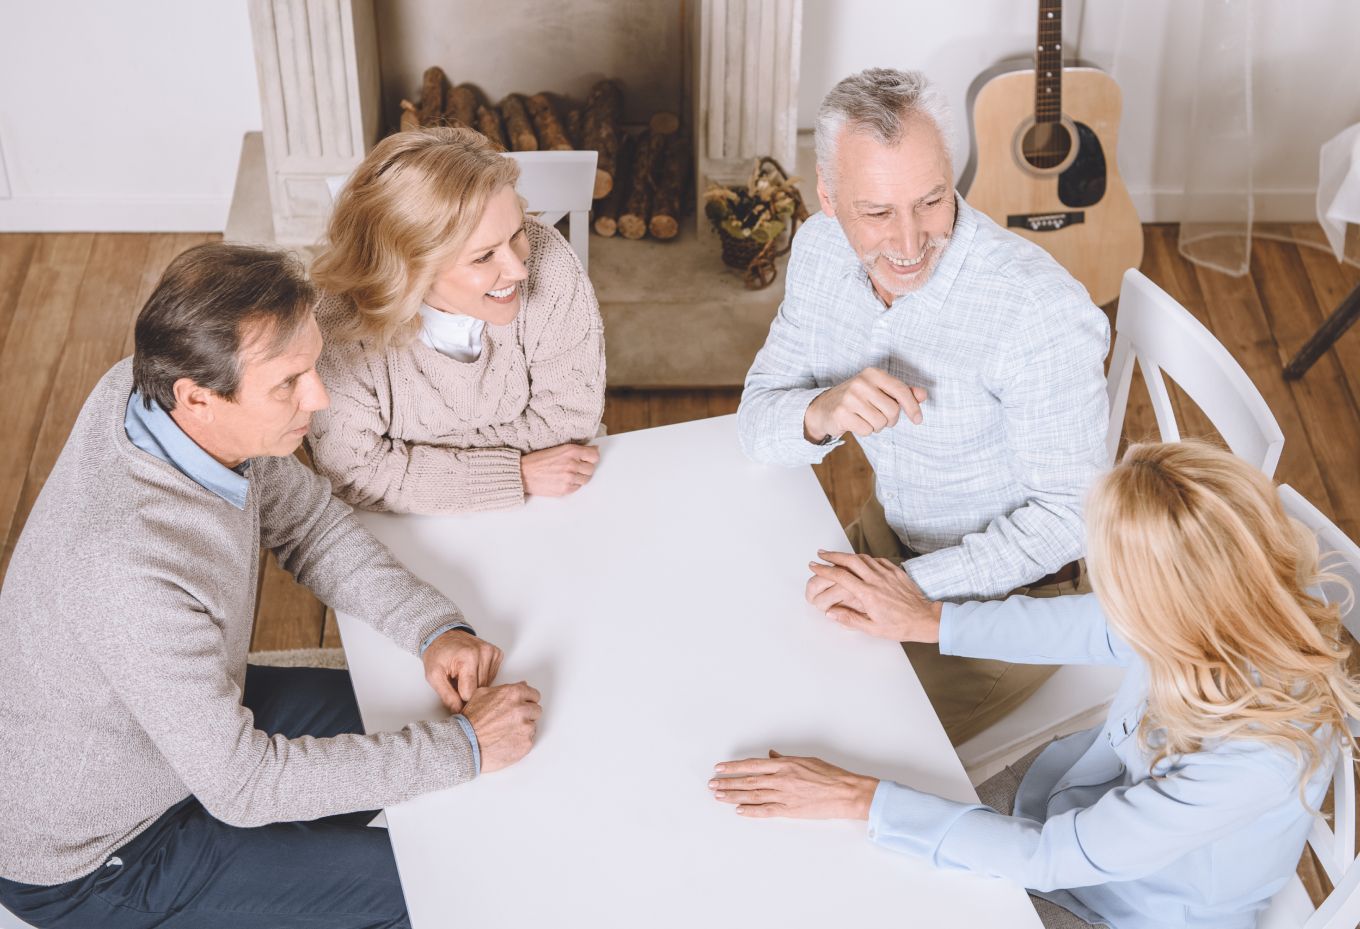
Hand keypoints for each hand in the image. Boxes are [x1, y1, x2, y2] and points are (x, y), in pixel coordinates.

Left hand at [422, 629, 502, 712]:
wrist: (443, 636)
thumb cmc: (438, 654)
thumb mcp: (433, 676)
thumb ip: (446, 695)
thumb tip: (458, 711)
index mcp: (468, 658)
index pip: (470, 693)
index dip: (460, 699)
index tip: (453, 696)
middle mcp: (484, 653)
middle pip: (480, 690)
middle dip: (467, 692)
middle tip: (456, 684)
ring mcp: (492, 652)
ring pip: (488, 685)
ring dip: (475, 685)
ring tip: (463, 676)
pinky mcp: (497, 653)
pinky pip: (492, 676)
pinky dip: (482, 677)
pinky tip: (472, 671)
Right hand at [462, 682, 541, 772]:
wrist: (464, 744)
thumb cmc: (470, 721)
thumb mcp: (482, 695)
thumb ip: (504, 689)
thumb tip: (522, 685)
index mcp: (514, 694)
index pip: (534, 695)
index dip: (527, 701)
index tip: (522, 706)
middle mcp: (522, 709)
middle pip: (536, 710)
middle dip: (526, 715)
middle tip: (511, 721)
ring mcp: (525, 728)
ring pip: (532, 726)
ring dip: (522, 729)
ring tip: (505, 733)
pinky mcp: (526, 744)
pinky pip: (528, 741)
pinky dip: (520, 742)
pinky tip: (506, 742)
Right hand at [521, 443, 599, 496]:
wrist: (523, 474)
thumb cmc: (538, 460)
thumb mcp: (559, 449)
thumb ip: (577, 449)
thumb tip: (595, 449)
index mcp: (571, 451)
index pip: (595, 456)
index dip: (592, 457)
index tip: (588, 458)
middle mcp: (572, 464)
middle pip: (591, 469)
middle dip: (585, 468)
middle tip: (576, 467)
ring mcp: (569, 478)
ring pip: (586, 479)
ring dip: (580, 477)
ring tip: (568, 474)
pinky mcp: (565, 489)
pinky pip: (577, 488)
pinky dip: (573, 485)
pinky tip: (563, 480)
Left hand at [709, 750, 877, 819]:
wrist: (846, 792)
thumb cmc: (830, 775)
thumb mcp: (806, 760)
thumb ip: (785, 759)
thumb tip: (771, 755)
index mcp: (785, 764)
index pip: (752, 765)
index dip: (733, 767)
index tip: (719, 768)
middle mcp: (781, 779)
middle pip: (748, 781)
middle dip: (727, 783)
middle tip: (712, 785)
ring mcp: (784, 796)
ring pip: (753, 795)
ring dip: (734, 796)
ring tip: (719, 797)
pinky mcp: (790, 811)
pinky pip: (766, 811)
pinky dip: (751, 811)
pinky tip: (739, 811)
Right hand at [803, 367, 927, 443]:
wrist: (823, 408)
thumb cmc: (857, 399)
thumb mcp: (879, 391)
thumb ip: (902, 392)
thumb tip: (923, 395)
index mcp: (872, 374)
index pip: (900, 390)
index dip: (912, 407)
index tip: (918, 419)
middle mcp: (861, 382)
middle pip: (892, 410)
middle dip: (890, 419)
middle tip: (880, 417)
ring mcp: (850, 398)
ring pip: (880, 422)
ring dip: (877, 426)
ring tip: (866, 418)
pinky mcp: (841, 413)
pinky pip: (867, 430)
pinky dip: (865, 431)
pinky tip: (856, 423)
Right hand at [805, 550, 941, 641]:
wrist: (925, 619)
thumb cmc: (901, 626)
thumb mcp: (872, 629)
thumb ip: (850, 619)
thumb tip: (830, 613)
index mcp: (868, 594)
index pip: (841, 577)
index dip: (824, 570)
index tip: (814, 566)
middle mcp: (877, 580)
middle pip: (850, 560)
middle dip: (832, 555)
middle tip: (820, 554)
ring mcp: (887, 574)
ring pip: (863, 558)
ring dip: (848, 555)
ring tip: (837, 555)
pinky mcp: (896, 572)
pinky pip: (878, 560)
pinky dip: (866, 558)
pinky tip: (861, 561)